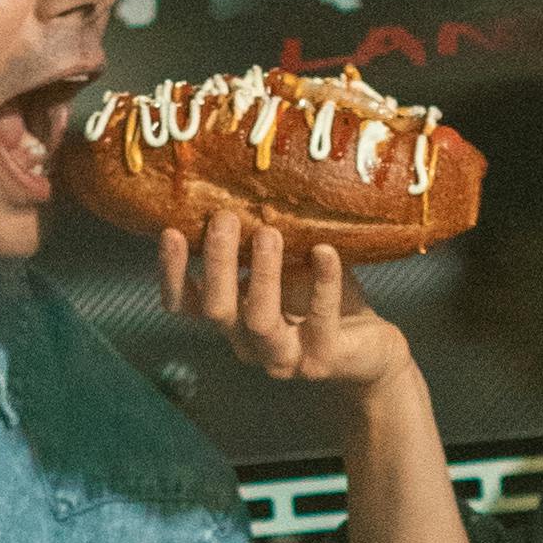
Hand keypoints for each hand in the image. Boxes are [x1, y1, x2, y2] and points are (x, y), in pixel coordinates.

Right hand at [159, 199, 419, 398]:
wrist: (372, 347)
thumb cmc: (321, 298)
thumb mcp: (286, 266)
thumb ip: (261, 242)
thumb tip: (243, 182)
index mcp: (232, 320)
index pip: (186, 305)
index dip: (173, 273)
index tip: (170, 231)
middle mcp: (249, 343)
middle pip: (218, 311)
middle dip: (218, 263)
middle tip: (225, 218)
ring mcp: (284, 357)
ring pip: (259, 321)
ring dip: (261, 274)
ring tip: (268, 233)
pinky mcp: (323, 360)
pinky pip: (320, 320)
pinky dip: (322, 282)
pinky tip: (326, 250)